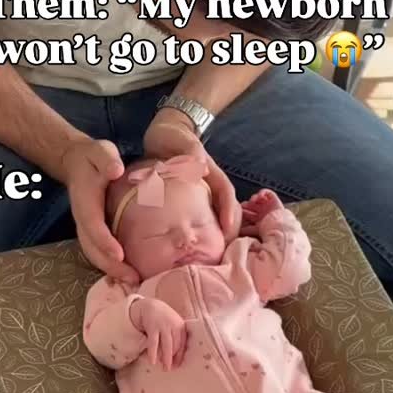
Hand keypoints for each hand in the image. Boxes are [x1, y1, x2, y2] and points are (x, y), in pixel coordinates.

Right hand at [61, 137, 138, 282]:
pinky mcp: (94, 231)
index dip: (105, 241)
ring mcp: (87, 227)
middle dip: (110, 266)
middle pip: (92, 249)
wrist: (76, 162)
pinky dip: (112, 265)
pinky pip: (100, 252)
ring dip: (112, 270)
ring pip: (95, 254)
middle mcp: (83, 219)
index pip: (93, 225)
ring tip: (133, 280)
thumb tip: (116, 169)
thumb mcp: (100, 151)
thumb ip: (106, 159)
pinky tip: (129, 273)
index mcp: (85, 202)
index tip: (120, 254)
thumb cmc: (93, 158)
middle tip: (132, 278)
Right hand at [131, 298, 185, 370]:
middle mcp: (174, 325)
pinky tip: (152, 361)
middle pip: (176, 345)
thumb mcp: (174, 325)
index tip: (177, 366)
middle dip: (173, 358)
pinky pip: (153, 342)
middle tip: (170, 369)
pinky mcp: (153, 327)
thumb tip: (177, 358)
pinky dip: (153, 352)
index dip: (180, 356)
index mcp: (181, 326)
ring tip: (164, 368)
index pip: (182, 344)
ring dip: (166, 357)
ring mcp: (163, 326)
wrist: (151, 306)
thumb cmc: (165, 319)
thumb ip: (177, 337)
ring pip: (166, 344)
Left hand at [143, 110, 241, 241]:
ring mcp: (202, 194)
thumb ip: (190, 148)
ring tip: (210, 259)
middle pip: (227, 210)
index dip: (229, 210)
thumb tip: (198, 162)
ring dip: (216, 237)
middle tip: (222, 253)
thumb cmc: (174, 136)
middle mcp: (210, 186)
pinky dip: (199, 234)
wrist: (164, 134)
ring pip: (215, 218)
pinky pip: (198, 220)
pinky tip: (192, 250)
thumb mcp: (181, 138)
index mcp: (211, 173)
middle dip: (228, 231)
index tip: (227, 228)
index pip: (226, 192)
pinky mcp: (189, 202)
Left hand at [241, 189, 282, 235]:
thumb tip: (236, 231)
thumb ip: (245, 230)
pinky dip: (263, 193)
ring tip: (252, 201)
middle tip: (243, 205)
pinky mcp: (275, 201)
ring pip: (259, 199)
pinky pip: (268, 193)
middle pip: (253, 206)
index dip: (243, 211)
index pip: (249, 214)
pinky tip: (259, 197)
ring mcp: (270, 207)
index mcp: (259, 221)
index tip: (238, 211)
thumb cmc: (270, 231)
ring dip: (254, 198)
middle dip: (247, 204)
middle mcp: (264, 213)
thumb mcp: (254, 231)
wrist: (281, 229)